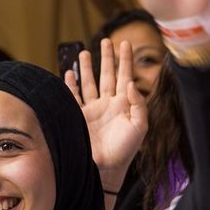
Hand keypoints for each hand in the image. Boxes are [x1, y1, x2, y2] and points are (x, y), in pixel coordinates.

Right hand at [65, 39, 147, 187]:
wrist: (106, 169)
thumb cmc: (125, 150)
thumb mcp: (139, 127)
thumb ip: (138, 104)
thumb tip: (131, 83)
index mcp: (124, 104)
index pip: (125, 75)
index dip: (125, 59)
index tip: (125, 43)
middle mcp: (108, 103)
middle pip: (107, 74)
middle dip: (106, 58)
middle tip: (106, 41)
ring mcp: (93, 109)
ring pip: (89, 82)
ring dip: (87, 68)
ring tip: (84, 52)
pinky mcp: (79, 116)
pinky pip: (74, 96)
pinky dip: (71, 85)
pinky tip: (69, 73)